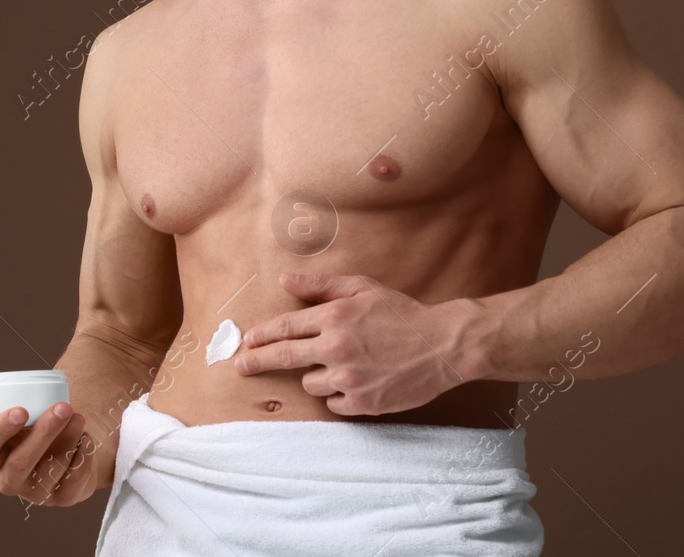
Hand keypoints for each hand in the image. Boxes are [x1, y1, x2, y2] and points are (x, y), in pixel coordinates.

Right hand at [0, 376, 98, 508]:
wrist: (64, 444)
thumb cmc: (27, 426)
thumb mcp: (2, 410)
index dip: (0, 431)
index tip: (20, 409)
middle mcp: (9, 479)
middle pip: (22, 461)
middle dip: (43, 433)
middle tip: (63, 407)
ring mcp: (36, 492)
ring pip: (51, 468)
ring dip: (68, 439)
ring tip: (78, 416)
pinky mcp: (63, 496)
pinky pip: (74, 479)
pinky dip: (82, 454)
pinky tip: (85, 437)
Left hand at [232, 273, 479, 416]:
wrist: (442, 345)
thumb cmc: (401, 313)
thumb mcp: (362, 288)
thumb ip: (320, 285)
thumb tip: (283, 281)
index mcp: (334, 317)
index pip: (285, 327)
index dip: (262, 335)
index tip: (247, 341)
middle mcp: (336, 348)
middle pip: (284, 357)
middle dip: (257, 361)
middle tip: (241, 366)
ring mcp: (349, 378)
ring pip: (310, 383)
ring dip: (316, 376)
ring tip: (341, 365)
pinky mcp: (362, 403)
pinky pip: (333, 403)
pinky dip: (337, 394)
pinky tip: (355, 381)